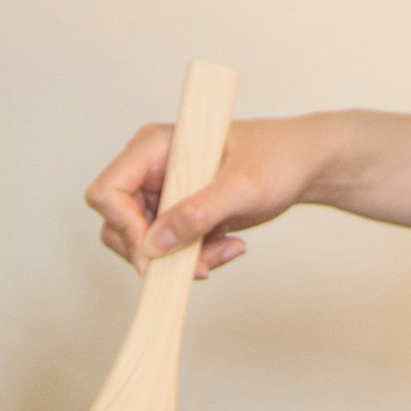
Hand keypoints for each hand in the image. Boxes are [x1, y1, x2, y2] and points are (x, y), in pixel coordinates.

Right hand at [85, 112, 340, 275]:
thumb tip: (154, 246)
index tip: (157, 253)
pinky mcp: (178, 213)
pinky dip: (195, 257)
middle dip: (156, 252)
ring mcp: (163, 192)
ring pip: (144, 244)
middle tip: (199, 264)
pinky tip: (230, 246)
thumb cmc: (276, 158)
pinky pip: (168, 249)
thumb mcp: (241, 186)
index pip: (108, 192)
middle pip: (117, 225)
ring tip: (225, 251)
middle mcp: (150, 169)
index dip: (125, 227)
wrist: (303, 164)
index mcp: (154, 146)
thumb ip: (197, 213)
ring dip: (181, 259)